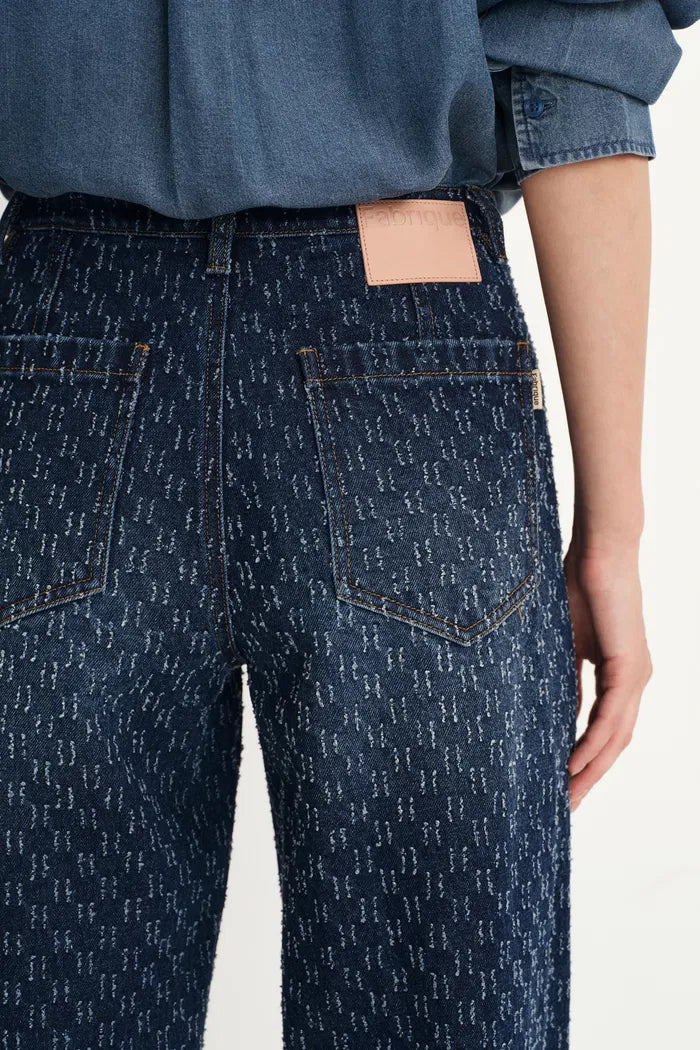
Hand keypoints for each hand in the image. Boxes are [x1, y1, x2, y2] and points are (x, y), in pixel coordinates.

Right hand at [563, 540, 652, 810]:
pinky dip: (593, 743)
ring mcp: (636, 675)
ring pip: (616, 737)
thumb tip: (555, 710)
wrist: (600, 551)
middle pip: (615, 743)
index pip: (606, 729)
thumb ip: (567, 676)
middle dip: (590, 776)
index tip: (562, 783)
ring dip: (592, 769)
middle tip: (565, 805)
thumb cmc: (580, 586)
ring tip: (567, 794)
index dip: (587, 759)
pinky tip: (574, 764)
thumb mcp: (567, 643)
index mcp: (620, 674)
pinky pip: (611, 716)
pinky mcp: (629, 666)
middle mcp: (634, 680)